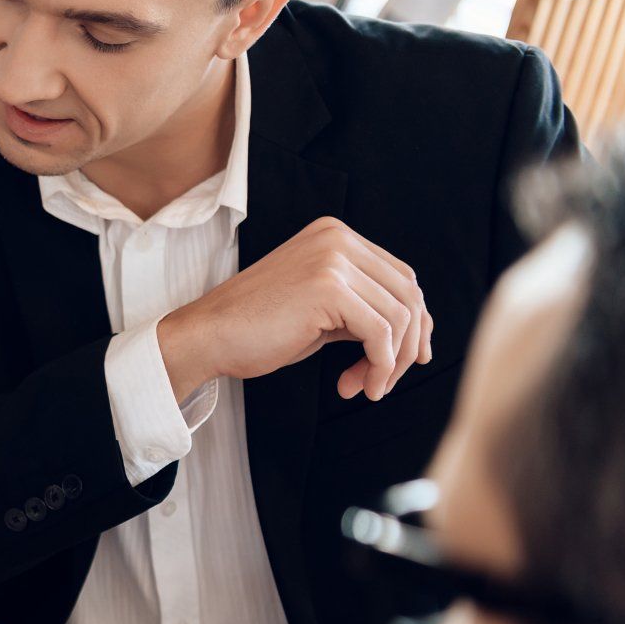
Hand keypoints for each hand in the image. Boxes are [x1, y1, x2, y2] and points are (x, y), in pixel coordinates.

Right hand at [158, 216, 431, 402]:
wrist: (207, 337)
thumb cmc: (256, 330)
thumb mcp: (319, 309)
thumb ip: (361, 307)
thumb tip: (417, 334)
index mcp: (336, 235)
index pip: (401, 278)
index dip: (412, 324)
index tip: (402, 361)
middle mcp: (338, 239)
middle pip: (408, 295)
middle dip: (405, 346)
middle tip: (380, 382)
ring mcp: (334, 260)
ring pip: (400, 317)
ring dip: (390, 363)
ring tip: (364, 387)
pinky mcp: (329, 288)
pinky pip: (381, 334)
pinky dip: (379, 367)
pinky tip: (357, 386)